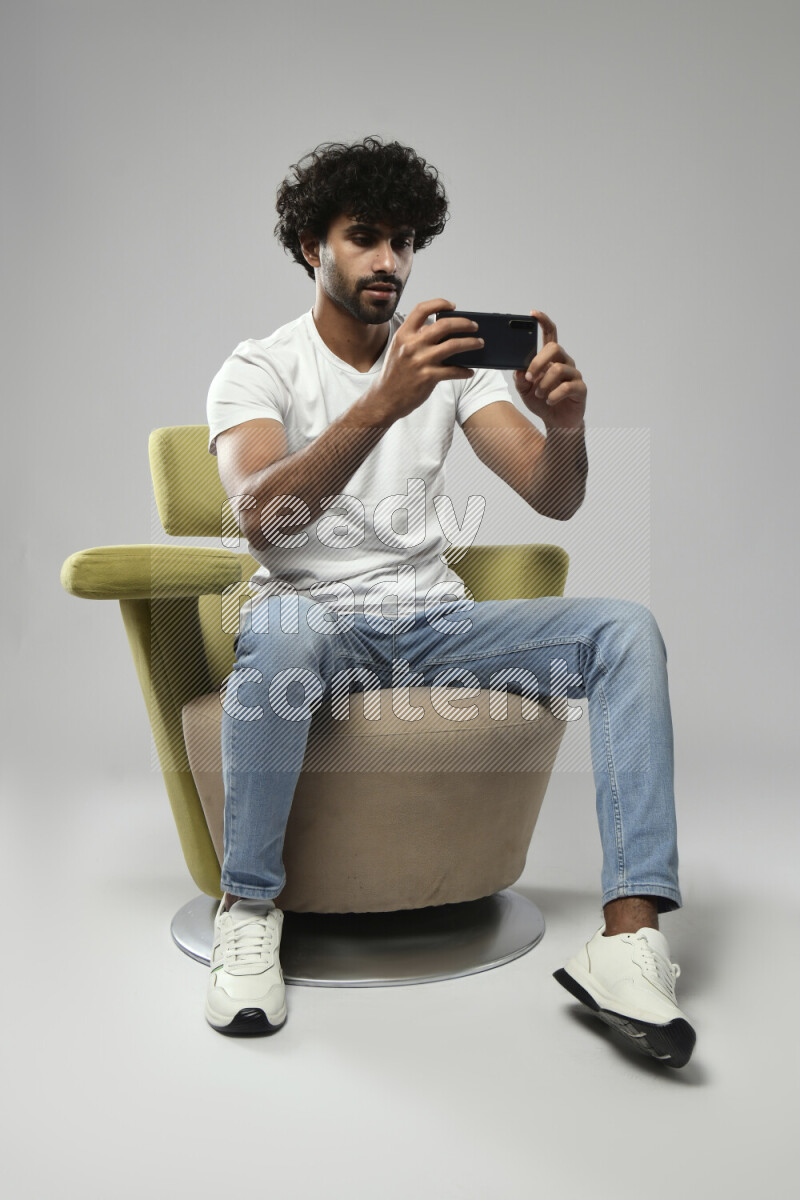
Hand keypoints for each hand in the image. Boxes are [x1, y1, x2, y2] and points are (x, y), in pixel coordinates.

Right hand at [369, 298, 483, 422]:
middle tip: (474, 326)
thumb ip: (416, 337)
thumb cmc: (395, 373)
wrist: (384, 399)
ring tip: (479, 343)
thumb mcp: (398, 349)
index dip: (439, 303)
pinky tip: (469, 371)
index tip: (452, 306)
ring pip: (454, 345)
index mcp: (403, 334)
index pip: (422, 309)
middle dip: (464, 323)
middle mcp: (411, 345)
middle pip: (444, 325)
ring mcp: (420, 361)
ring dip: (471, 343)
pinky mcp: (428, 377)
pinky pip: (453, 370)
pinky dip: (464, 370)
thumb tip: (442, 329)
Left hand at [513, 310, 586, 429]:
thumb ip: (520, 378)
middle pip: (554, 348)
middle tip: (528, 377)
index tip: (532, 313)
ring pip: (558, 368)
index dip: (543, 322)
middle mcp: (564, 362)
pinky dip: (553, 395)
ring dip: (543, 383)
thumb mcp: (524, 390)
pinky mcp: (580, 389)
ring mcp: (574, 374)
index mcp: (551, 358)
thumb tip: (518, 369)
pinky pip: (566, 387)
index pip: (550, 334)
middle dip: (537, 362)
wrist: (557, 423)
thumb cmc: (542, 402)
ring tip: (539, 394)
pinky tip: (549, 400)